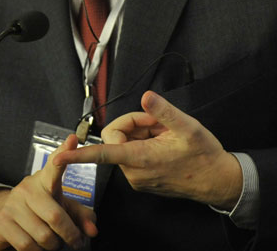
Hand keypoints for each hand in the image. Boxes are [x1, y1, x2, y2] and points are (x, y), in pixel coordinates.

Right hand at [0, 134, 97, 249]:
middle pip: (56, 217)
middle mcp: (28, 188)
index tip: (73, 139)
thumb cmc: (37, 210)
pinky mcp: (2, 222)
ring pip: (43, 236)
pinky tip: (38, 247)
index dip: (64, 152)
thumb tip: (93, 230)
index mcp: (44, 180)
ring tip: (54, 243)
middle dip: (70, 235)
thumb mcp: (59, 208)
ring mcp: (13, 204)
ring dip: (54, 246)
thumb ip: (79, 217)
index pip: (55, 165)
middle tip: (76, 242)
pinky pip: (27, 245)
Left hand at [53, 90, 242, 209]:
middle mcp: (134, 172)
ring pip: (125, 144)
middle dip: (134, 123)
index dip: (79, 154)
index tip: (60, 156)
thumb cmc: (204, 155)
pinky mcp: (142, 178)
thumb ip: (163, 111)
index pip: (103, 154)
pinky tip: (164, 144)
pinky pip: (133, 153)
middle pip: (116, 137)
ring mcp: (137, 177)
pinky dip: (145, 143)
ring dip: (142, 134)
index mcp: (141, 159)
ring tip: (166, 136)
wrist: (217, 180)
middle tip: (158, 123)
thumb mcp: (187, 127)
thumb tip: (146, 97)